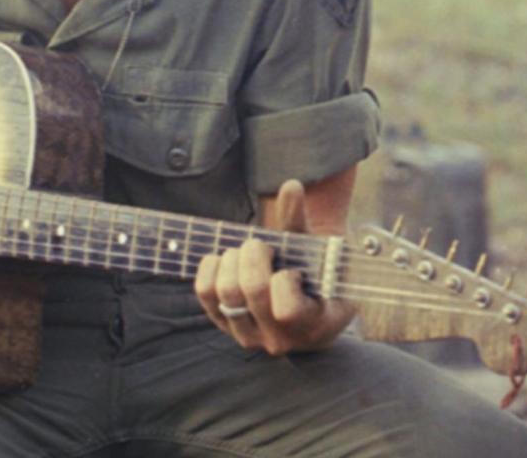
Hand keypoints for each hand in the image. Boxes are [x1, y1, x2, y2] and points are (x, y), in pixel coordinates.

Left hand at [194, 179, 355, 354]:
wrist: (308, 303)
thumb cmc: (319, 273)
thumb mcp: (321, 251)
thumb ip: (303, 221)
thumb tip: (291, 186)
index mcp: (313, 325)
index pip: (286, 309)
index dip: (285, 280)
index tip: (292, 268)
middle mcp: (279, 339)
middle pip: (250, 290)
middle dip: (253, 254)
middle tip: (261, 245)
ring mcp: (249, 335)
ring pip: (225, 292)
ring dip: (233, 260)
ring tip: (247, 252)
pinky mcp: (224, 325)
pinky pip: (205, 294)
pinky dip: (211, 267)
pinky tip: (226, 258)